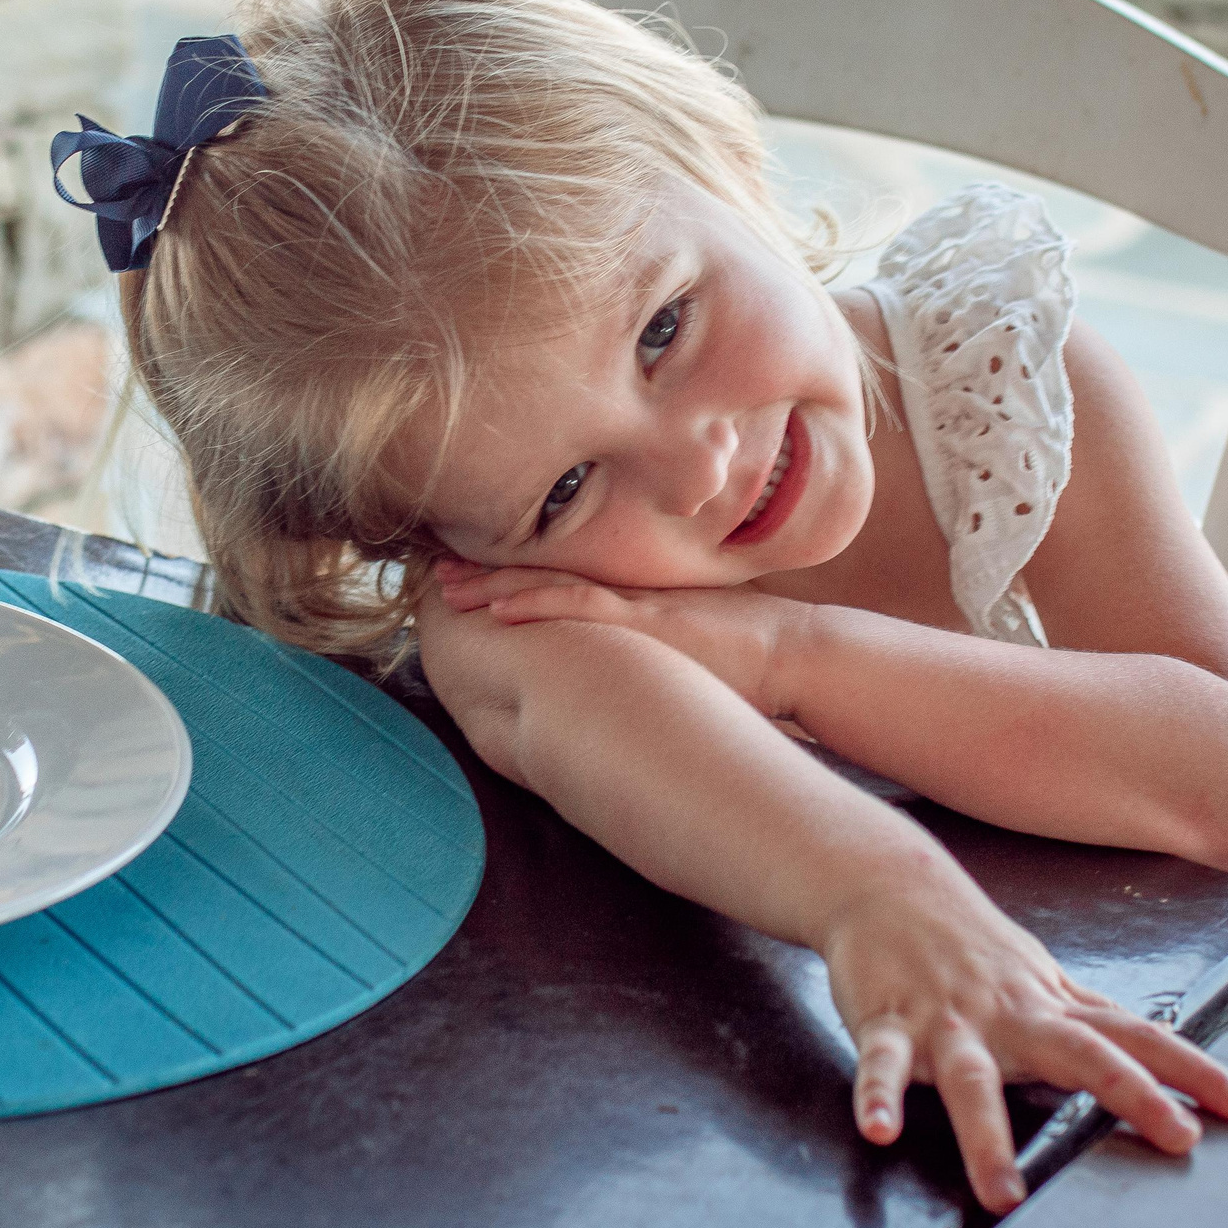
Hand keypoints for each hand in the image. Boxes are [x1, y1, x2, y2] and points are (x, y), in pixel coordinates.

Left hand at [432, 560, 797, 713]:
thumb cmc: (747, 657)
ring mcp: (633, 603)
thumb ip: (644, 640)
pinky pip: (580, 607)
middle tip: (432, 564)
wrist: (796, 655)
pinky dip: (535, 602)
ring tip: (444, 584)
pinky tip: (496, 606)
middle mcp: (625, 590)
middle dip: (484, 568)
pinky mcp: (645, 619)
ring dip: (492, 583)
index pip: (556, 572)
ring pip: (549, 582)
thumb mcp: (683, 640)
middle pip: (540, 569)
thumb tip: (613, 664)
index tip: (461, 563)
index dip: (506, 567)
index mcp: (630, 594)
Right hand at [818, 862, 1227, 1213]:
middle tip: (1180, 1137)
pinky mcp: (887, 1022)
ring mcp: (947, 1021)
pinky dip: (877, 1096)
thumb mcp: (1037, 972)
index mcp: (1047, 1007)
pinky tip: (879, 1130)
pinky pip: (882, 1065)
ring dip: (987, 1138)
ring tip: (1004, 1194)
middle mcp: (1008, 1015)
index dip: (1189, 1068)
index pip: (1133, 1035)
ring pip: (971, 1081)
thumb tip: (1152, 1039)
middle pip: (1079, 1053)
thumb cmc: (965, 939)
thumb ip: (1086, 1012)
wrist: (884, 883)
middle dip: (1132, 1093)